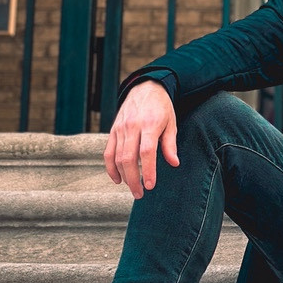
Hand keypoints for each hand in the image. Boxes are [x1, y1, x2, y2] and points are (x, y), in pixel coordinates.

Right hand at [103, 81, 178, 198]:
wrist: (145, 88)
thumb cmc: (161, 107)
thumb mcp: (171, 123)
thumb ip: (170, 144)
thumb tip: (174, 163)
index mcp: (149, 124)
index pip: (146, 152)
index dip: (147, 170)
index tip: (150, 185)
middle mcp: (132, 126)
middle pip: (128, 158)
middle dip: (133, 180)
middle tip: (140, 194)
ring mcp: (120, 128)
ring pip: (117, 157)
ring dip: (123, 176)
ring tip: (133, 189)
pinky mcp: (113, 130)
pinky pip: (108, 152)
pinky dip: (110, 168)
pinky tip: (117, 179)